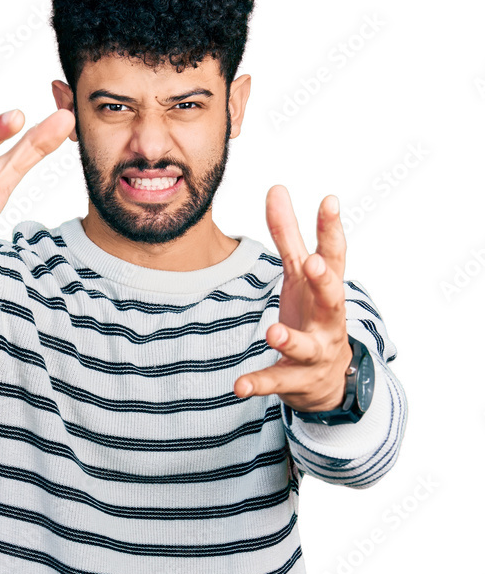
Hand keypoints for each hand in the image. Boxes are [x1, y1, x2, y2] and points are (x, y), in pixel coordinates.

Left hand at [233, 185, 351, 412]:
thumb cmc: (313, 315)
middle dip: (325, 281)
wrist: (329, 379)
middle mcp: (328, 320)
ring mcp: (315, 352)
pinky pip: (277, 381)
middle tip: (313, 264)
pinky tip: (239, 385)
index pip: (333, 255)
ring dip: (290, 338)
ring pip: (306, 346)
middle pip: (333, 298)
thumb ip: (288, 234)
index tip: (329, 201)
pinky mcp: (296, 378)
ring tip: (272, 331)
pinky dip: (259, 383)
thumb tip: (276, 187)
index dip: (331, 229)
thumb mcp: (300, 275)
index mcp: (326, 289)